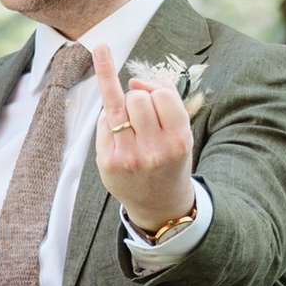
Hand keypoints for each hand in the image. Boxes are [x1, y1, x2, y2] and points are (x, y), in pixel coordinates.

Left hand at [91, 44, 194, 234]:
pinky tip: (118, 133)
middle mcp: (155, 150)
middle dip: (137, 98)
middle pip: (137, 97)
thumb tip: (131, 81)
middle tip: (141, 116)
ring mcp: (129, 157)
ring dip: (122, 104)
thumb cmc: (170, 158)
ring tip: (130, 120)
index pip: (162, 94)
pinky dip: (110, 121)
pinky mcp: (108, 162)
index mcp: (179, 140)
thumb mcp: (182, 131)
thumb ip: (166, 99)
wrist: (160, 204)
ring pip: (117, 105)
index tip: (151, 93)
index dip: (154, 88)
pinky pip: (104, 122)